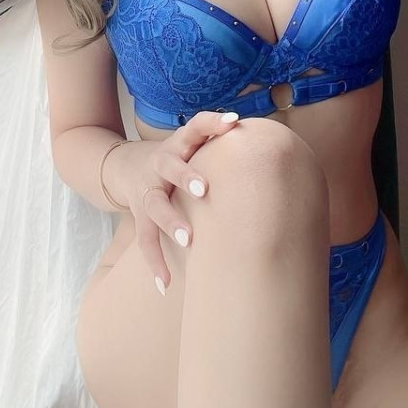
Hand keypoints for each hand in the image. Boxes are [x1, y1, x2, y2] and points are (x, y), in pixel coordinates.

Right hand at [123, 109, 239, 290]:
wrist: (128, 166)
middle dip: (185, 176)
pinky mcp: (139, 215)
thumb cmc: (180, 158)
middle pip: (169, 166)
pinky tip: (166, 285)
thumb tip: (279, 149)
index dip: (213, 123)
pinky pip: (145, 240)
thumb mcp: (196, 144)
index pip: (195, 126)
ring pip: (155, 205)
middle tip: (205, 189)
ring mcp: (147, 190)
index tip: (233, 122)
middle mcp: (160, 163)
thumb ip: (225, 145)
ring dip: (171, 222)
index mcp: (179, 143)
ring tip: (190, 241)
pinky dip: (155, 263)